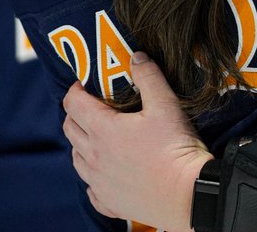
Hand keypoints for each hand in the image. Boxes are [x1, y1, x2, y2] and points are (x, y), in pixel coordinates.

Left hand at [63, 52, 211, 231]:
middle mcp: (93, 156)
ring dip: (81, 143)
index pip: (73, 104)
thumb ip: (149, 77)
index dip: (74, 90)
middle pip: (69, 129)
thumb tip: (136, 57)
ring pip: (76, 158)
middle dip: (75, 113)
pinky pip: (91, 188)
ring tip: (98, 137)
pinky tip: (107, 172)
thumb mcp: (166, 104)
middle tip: (91, 106)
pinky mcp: (108, 200)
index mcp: (102, 130)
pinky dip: (93, 176)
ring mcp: (98, 181)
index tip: (83, 83)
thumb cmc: (175, 148)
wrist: (186, 193)